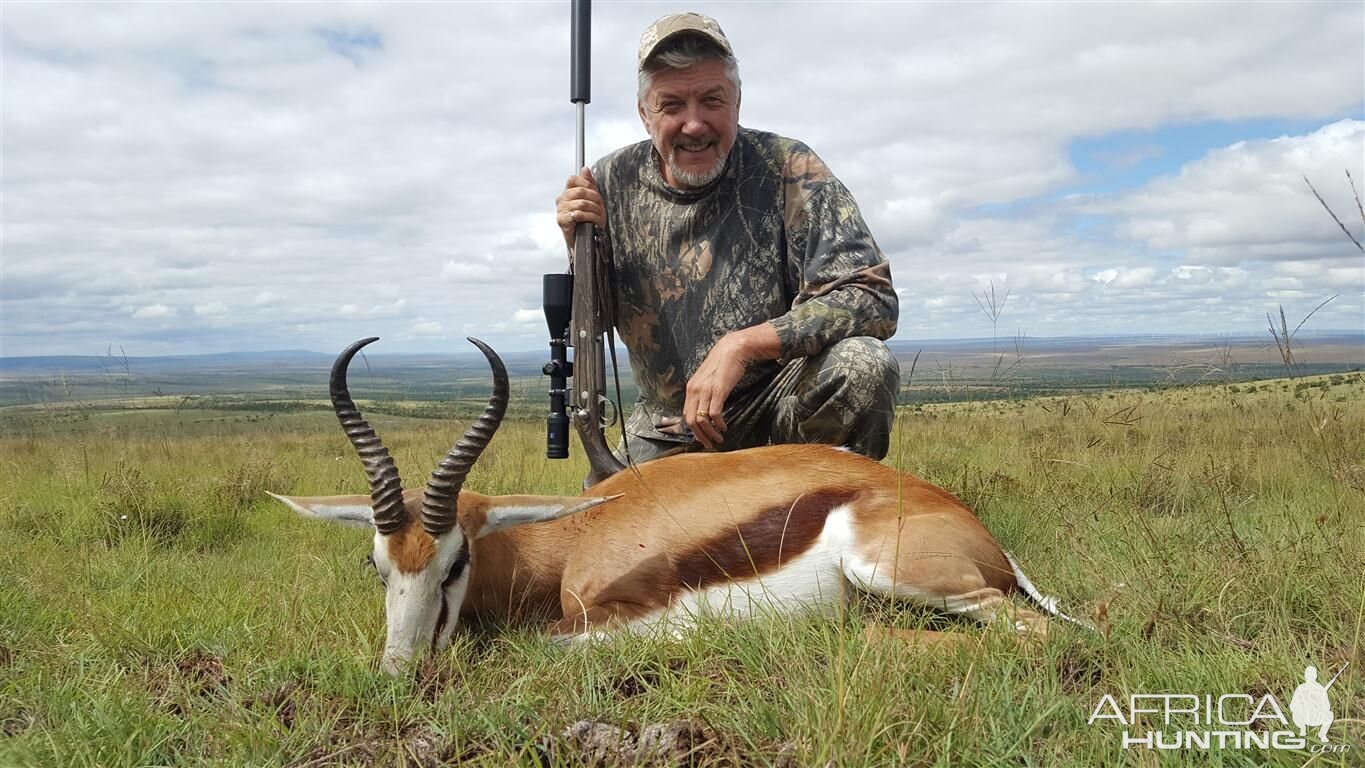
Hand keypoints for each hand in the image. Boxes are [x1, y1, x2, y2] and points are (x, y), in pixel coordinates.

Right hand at [555, 166, 604, 249]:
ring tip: (599, 216)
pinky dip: (590, 217)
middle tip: (601, 206)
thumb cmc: (589, 220)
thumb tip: (585, 168)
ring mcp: (560, 210)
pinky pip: (578, 214)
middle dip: (595, 198)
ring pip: (581, 203)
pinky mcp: (562, 221)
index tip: (596, 191)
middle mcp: (561, 200)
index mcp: (567, 192)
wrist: (586, 240)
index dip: (586, 183)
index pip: (572, 179)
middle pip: (580, 191)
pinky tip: (593, 221)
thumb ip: (589, 183)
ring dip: (595, 210)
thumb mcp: (593, 199)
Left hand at [681, 333, 751, 449]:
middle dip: (700, 436)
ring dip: (710, 433)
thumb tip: (705, 408)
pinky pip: (714, 414)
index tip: (702, 437)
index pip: (686, 415)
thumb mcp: (707, 379)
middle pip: (691, 421)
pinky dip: (718, 424)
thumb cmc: (723, 364)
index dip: (693, 430)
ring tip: (718, 438)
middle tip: (709, 444)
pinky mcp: (718, 391)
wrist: (733, 349)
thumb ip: (703, 392)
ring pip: (702, 420)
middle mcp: (694, 390)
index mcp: (691, 388)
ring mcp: (705, 390)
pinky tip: (724, 427)